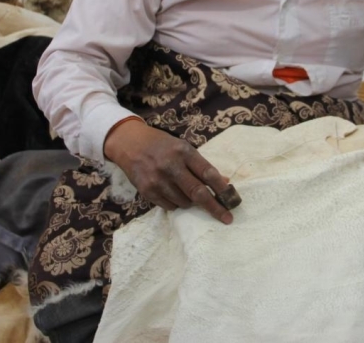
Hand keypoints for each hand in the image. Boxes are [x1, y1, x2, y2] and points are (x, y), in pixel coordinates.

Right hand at [104, 120, 233, 224]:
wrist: (129, 144)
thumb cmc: (161, 145)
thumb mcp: (182, 147)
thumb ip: (201, 165)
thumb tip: (224, 182)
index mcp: (183, 151)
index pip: (208, 173)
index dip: (222, 188)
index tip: (233, 200)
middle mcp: (171, 165)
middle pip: (198, 192)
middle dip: (215, 207)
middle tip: (227, 218)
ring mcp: (158, 180)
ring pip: (184, 202)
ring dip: (192, 203)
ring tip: (188, 193)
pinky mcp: (147, 191)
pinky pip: (170, 206)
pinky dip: (177, 204)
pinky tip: (174, 194)